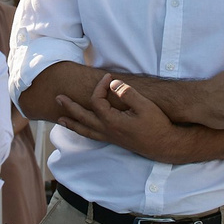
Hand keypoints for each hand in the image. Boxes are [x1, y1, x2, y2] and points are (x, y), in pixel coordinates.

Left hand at [53, 73, 178, 159]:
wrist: (165, 145)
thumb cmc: (157, 125)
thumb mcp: (145, 106)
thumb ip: (128, 93)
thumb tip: (113, 84)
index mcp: (112, 121)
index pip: (96, 101)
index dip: (100, 86)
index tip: (108, 77)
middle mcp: (107, 131)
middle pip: (83, 117)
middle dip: (70, 107)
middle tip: (58, 98)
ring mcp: (110, 137)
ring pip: (85, 130)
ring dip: (72, 123)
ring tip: (60, 119)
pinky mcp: (115, 140)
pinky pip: (92, 136)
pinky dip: (83, 131)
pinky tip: (81, 129)